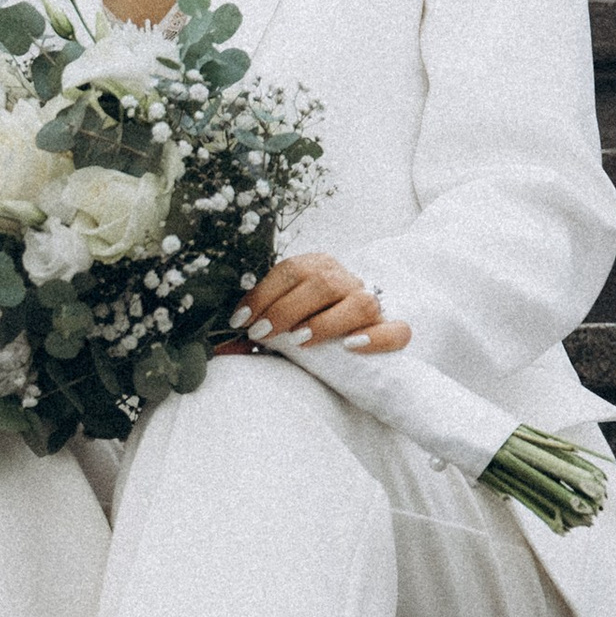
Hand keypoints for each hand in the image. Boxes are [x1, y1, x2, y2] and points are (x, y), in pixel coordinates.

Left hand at [230, 250, 409, 356]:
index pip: (290, 270)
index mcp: (318, 267)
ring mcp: (373, 303)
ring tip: (299, 340)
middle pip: (321, 282)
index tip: (240, 321)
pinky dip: (375, 338)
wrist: (351, 344)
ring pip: (360, 302)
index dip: (262, 294)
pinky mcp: (392, 330)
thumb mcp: (281, 324)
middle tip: (262, 334)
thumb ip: (256, 332)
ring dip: (326, 321)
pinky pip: (396, 330)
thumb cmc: (307, 328)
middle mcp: (347, 280)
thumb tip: (220, 349)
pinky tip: (351, 347)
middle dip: (286, 308)